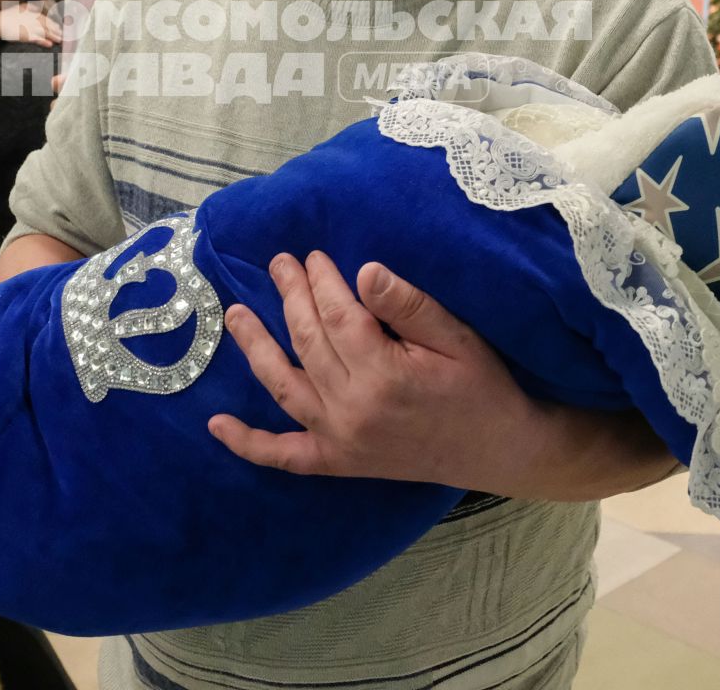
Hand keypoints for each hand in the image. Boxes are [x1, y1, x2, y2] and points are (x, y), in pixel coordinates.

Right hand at [0, 5, 62, 47]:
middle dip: (56, 31)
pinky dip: (43, 42)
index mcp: (32, 13)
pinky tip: (49, 45)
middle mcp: (32, 19)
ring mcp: (29, 27)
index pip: (46, 19)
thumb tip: (37, 6)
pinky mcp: (24, 35)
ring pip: (44, 32)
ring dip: (53, 37)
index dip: (54, 25)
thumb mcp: (21, 8)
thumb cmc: (9, 16)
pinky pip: (36, 39)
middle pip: (47, 25)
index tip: (60, 30)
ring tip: (60, 41)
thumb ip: (30, 7)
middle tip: (64, 37)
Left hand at [207, 252, 532, 488]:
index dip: (321, 282)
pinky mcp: (340, 462)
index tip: (314, 256)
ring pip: (284, 387)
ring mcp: (342, 440)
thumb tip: (364, 271)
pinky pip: (285, 456)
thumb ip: (409, 305)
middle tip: (280, 263)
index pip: (337, 317)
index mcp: (383, 375)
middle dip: (291, 298)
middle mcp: (353, 410)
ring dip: (255, 349)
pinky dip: (249, 444)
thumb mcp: (458, 338)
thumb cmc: (483, 387)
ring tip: (235, 313)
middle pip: (307, 342)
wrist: (501, 449)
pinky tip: (217, 426)